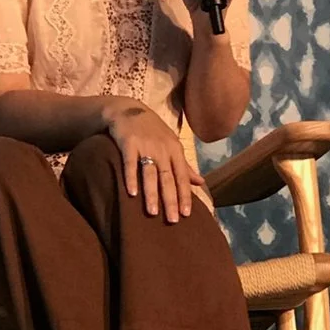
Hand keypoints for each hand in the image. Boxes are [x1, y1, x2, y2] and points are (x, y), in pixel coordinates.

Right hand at [104, 100, 200, 223]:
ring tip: (152, 212)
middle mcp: (163, 150)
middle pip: (168, 178)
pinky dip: (131, 178)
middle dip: (171, 200)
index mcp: (175, 151)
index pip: (182, 177)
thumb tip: (201, 182)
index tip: (186, 214)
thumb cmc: (153, 132)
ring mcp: (145, 146)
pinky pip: (130, 163)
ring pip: (150, 174)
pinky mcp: (128, 143)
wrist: (129, 110)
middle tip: (172, 220)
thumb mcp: (172, 145)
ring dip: (151, 193)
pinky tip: (131, 193)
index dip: (185, 195)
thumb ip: (184, 165)